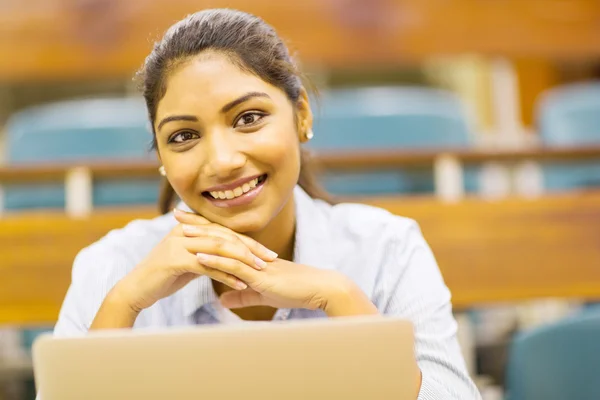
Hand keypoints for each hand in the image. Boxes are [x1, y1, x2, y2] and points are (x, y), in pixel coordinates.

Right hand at [111, 210, 276, 313]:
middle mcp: (184, 231)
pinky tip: (240, 283)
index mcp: (189, 228)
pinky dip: (226, 275)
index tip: (268, 252)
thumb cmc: (163, 277)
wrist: (135, 290)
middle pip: (225, 236)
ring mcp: (178, 243)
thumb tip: (229, 258)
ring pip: (219, 248)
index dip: (248, 241)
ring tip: (260, 271)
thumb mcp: (188, 262)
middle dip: (251, 248)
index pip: (225, 231)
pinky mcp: (175, 259)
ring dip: (242, 260)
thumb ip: (206, 255)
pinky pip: (207, 265)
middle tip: (271, 259)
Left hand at [173, 209, 378, 316]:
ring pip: (224, 246)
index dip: (204, 227)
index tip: (185, 220)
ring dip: (201, 238)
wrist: (317, 290)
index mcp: (250, 255)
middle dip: (197, 223)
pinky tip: (197, 257)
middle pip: (220, 234)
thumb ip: (241, 295)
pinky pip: (233, 266)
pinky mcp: (259, 274)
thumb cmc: (293, 291)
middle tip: (176, 213)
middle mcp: (250, 253)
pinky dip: (214, 261)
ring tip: (180, 231)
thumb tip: (222, 299)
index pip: (223, 237)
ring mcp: (254, 262)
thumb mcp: (262, 294)